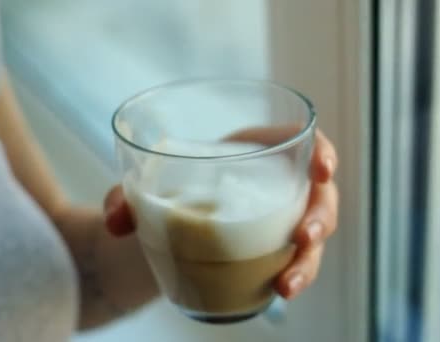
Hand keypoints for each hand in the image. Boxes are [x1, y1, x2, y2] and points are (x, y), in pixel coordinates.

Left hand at [104, 128, 338, 299]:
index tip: (322, 169)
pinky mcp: (277, 250)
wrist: (175, 221)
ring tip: (285, 284)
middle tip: (302, 239)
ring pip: (315, 239)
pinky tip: (277, 292)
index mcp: (262, 152)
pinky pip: (297, 263)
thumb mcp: (148, 188)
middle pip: (320, 198)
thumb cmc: (174, 188)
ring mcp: (283, 221)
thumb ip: (126, 197)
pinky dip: (294, 277)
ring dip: (308, 262)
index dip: (323, 152)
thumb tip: (116, 221)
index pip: (307, 142)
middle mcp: (281, 187)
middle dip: (319, 219)